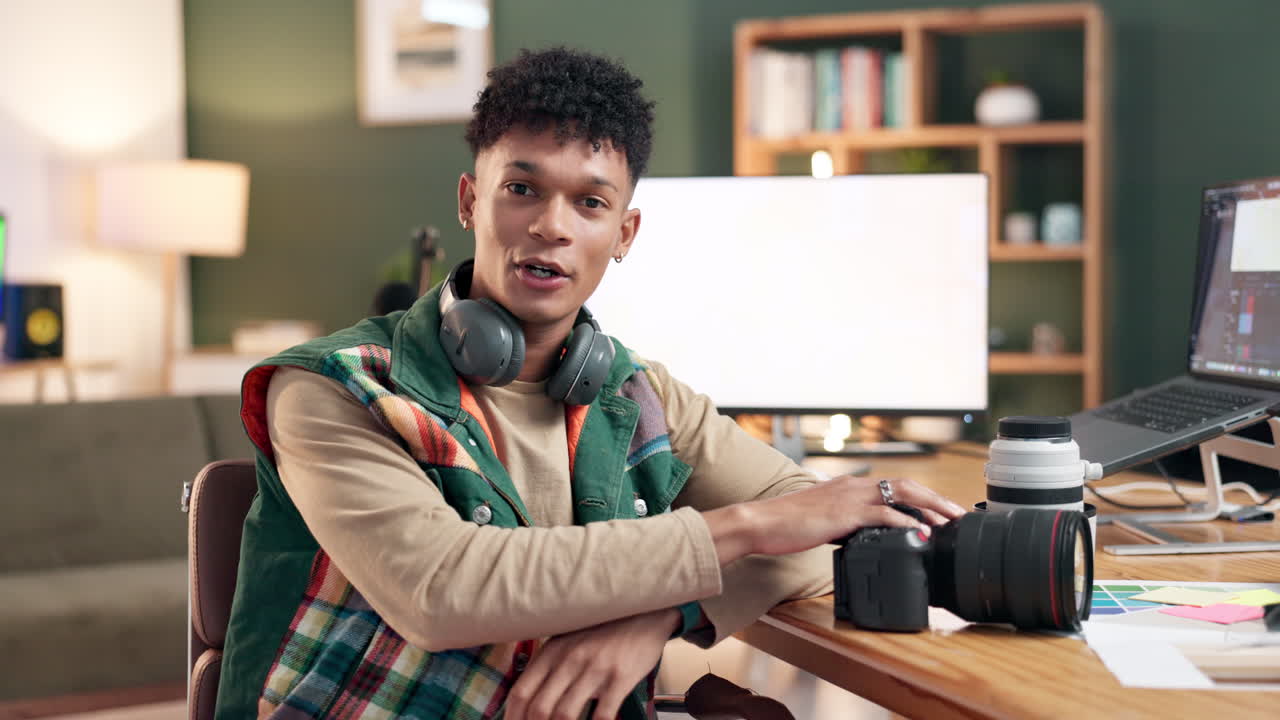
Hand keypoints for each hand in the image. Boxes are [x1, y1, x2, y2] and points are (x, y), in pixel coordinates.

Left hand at [503, 607, 679, 719]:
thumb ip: (549, 667)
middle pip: (539, 708)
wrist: (643, 613)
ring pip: (565, 714)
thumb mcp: (568, 641)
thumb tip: (529, 701)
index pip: (521, 692)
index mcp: (552, 652)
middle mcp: (570, 659)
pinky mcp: (620, 677)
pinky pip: (602, 714)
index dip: (512, 717)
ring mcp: (595, 668)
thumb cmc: (603, 631)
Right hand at [705, 476, 966, 562]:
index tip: (942, 511)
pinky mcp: (844, 512)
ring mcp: (850, 497)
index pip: (894, 487)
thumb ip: (846, 524)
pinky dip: (905, 521)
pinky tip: (920, 532)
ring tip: (950, 522)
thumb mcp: (823, 522)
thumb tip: (866, 537)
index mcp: (850, 487)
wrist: (761, 523)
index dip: (922, 497)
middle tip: (959, 515)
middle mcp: (854, 485)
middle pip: (907, 485)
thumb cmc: (786, 525)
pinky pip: (883, 514)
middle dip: (937, 499)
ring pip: (901, 494)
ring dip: (930, 507)